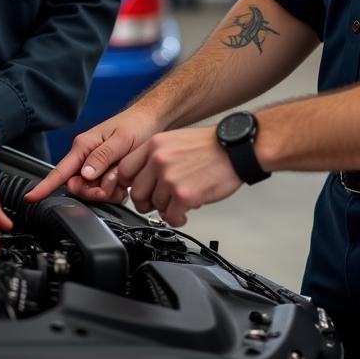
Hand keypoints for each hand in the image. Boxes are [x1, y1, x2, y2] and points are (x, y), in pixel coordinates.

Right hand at [25, 105, 160, 203]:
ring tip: (122, 176)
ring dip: (107, 190)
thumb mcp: (121, 141)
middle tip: (111, 186)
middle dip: (93, 191)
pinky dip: (115, 191)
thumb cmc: (136, 125)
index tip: (31, 197)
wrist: (152, 121)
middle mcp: (86, 156)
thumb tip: (84, 174)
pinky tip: (125, 182)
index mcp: (84, 146)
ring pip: (92, 190)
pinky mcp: (106, 172)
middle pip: (77, 186)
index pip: (60, 170)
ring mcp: (96, 166)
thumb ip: (102, 157)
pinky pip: (104, 191)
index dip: (44, 186)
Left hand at [119, 127, 242, 226]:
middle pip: (136, 192)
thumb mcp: (175, 140)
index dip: (129, 185)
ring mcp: (170, 177)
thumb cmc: (210, 146)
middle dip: (146, 203)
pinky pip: (170, 217)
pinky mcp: (183, 195)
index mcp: (154, 145)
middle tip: (157, 204)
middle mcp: (158, 159)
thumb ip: (156, 156)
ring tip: (179, 204)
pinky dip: (177, 219)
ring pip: (155, 206)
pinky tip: (185, 213)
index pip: (124, 170)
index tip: (137, 191)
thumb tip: (143, 177)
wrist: (234, 149)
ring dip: (166, 210)